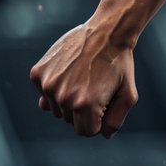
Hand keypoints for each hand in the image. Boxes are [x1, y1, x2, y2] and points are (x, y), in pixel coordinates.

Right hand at [29, 22, 137, 137]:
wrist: (107, 31)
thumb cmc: (120, 63)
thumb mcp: (127, 93)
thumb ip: (116, 119)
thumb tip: (104, 135)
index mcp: (84, 105)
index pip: (84, 132)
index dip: (96, 120)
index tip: (103, 103)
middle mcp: (63, 97)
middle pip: (68, 120)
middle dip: (82, 109)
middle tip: (94, 85)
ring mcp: (48, 84)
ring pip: (55, 108)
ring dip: (67, 98)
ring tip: (82, 77)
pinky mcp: (38, 73)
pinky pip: (43, 92)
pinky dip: (55, 85)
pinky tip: (69, 70)